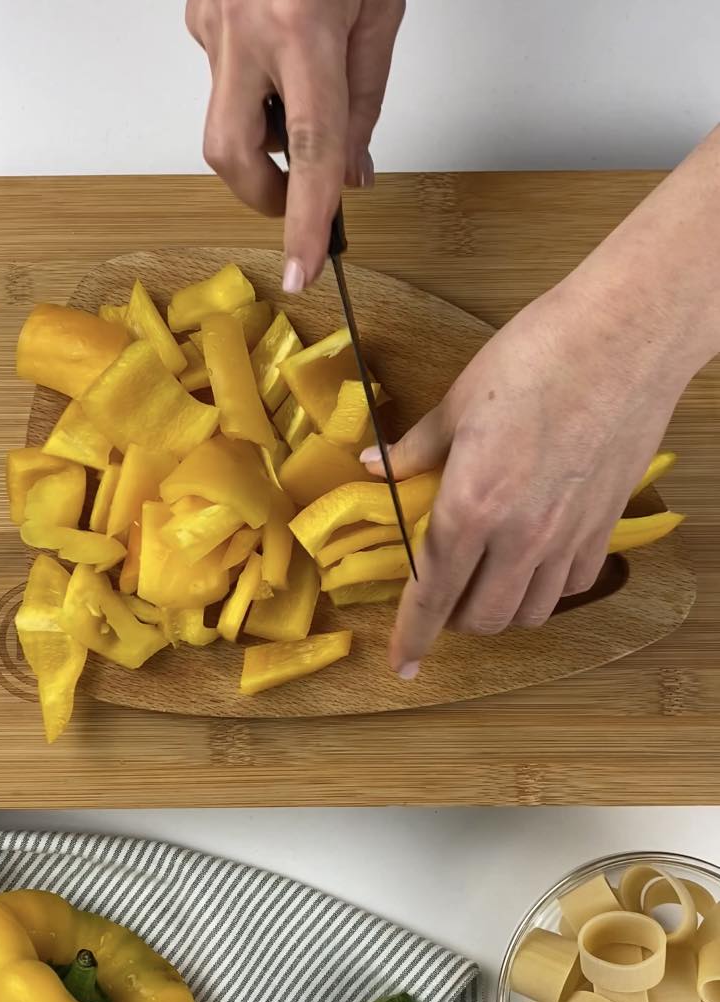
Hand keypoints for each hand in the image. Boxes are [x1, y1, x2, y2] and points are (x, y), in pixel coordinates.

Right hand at [186, 0, 403, 289]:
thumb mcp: (383, 5)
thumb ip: (368, 96)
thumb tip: (351, 169)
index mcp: (303, 29)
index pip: (308, 150)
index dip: (305, 220)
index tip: (302, 270)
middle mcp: (245, 31)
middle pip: (232, 155)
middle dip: (263, 196)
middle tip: (299, 197)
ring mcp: (211, 24)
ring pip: (226, 118)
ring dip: (265, 131)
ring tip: (303, 81)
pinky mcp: (195, 14)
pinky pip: (223, 76)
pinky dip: (255, 85)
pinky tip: (279, 41)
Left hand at [365, 279, 694, 677]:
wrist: (624, 336)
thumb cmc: (536, 357)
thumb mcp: (458, 401)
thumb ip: (416, 450)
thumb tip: (376, 469)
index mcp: (471, 506)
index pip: (431, 593)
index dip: (412, 636)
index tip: (402, 665)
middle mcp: (520, 535)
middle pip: (482, 618)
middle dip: (453, 622)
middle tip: (440, 597)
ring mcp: (568, 535)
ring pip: (529, 611)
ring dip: (500, 608)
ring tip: (485, 582)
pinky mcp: (605, 524)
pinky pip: (572, 585)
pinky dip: (547, 588)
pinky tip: (535, 560)